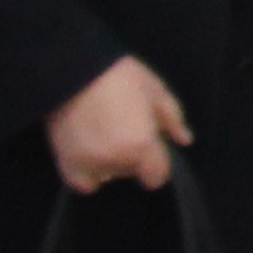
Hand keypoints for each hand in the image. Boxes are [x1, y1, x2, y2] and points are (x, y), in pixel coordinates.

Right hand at [47, 56, 192, 192]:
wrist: (73, 68)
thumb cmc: (119, 75)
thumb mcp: (155, 90)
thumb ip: (172, 119)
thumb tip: (185, 141)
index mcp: (141, 145)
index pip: (156, 177)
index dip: (155, 163)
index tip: (149, 148)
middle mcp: (116, 161)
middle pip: (131, 172)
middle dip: (131, 157)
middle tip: (121, 130)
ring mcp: (89, 165)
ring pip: (108, 176)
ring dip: (108, 164)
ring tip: (102, 136)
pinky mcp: (67, 164)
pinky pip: (84, 183)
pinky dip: (87, 173)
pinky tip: (88, 152)